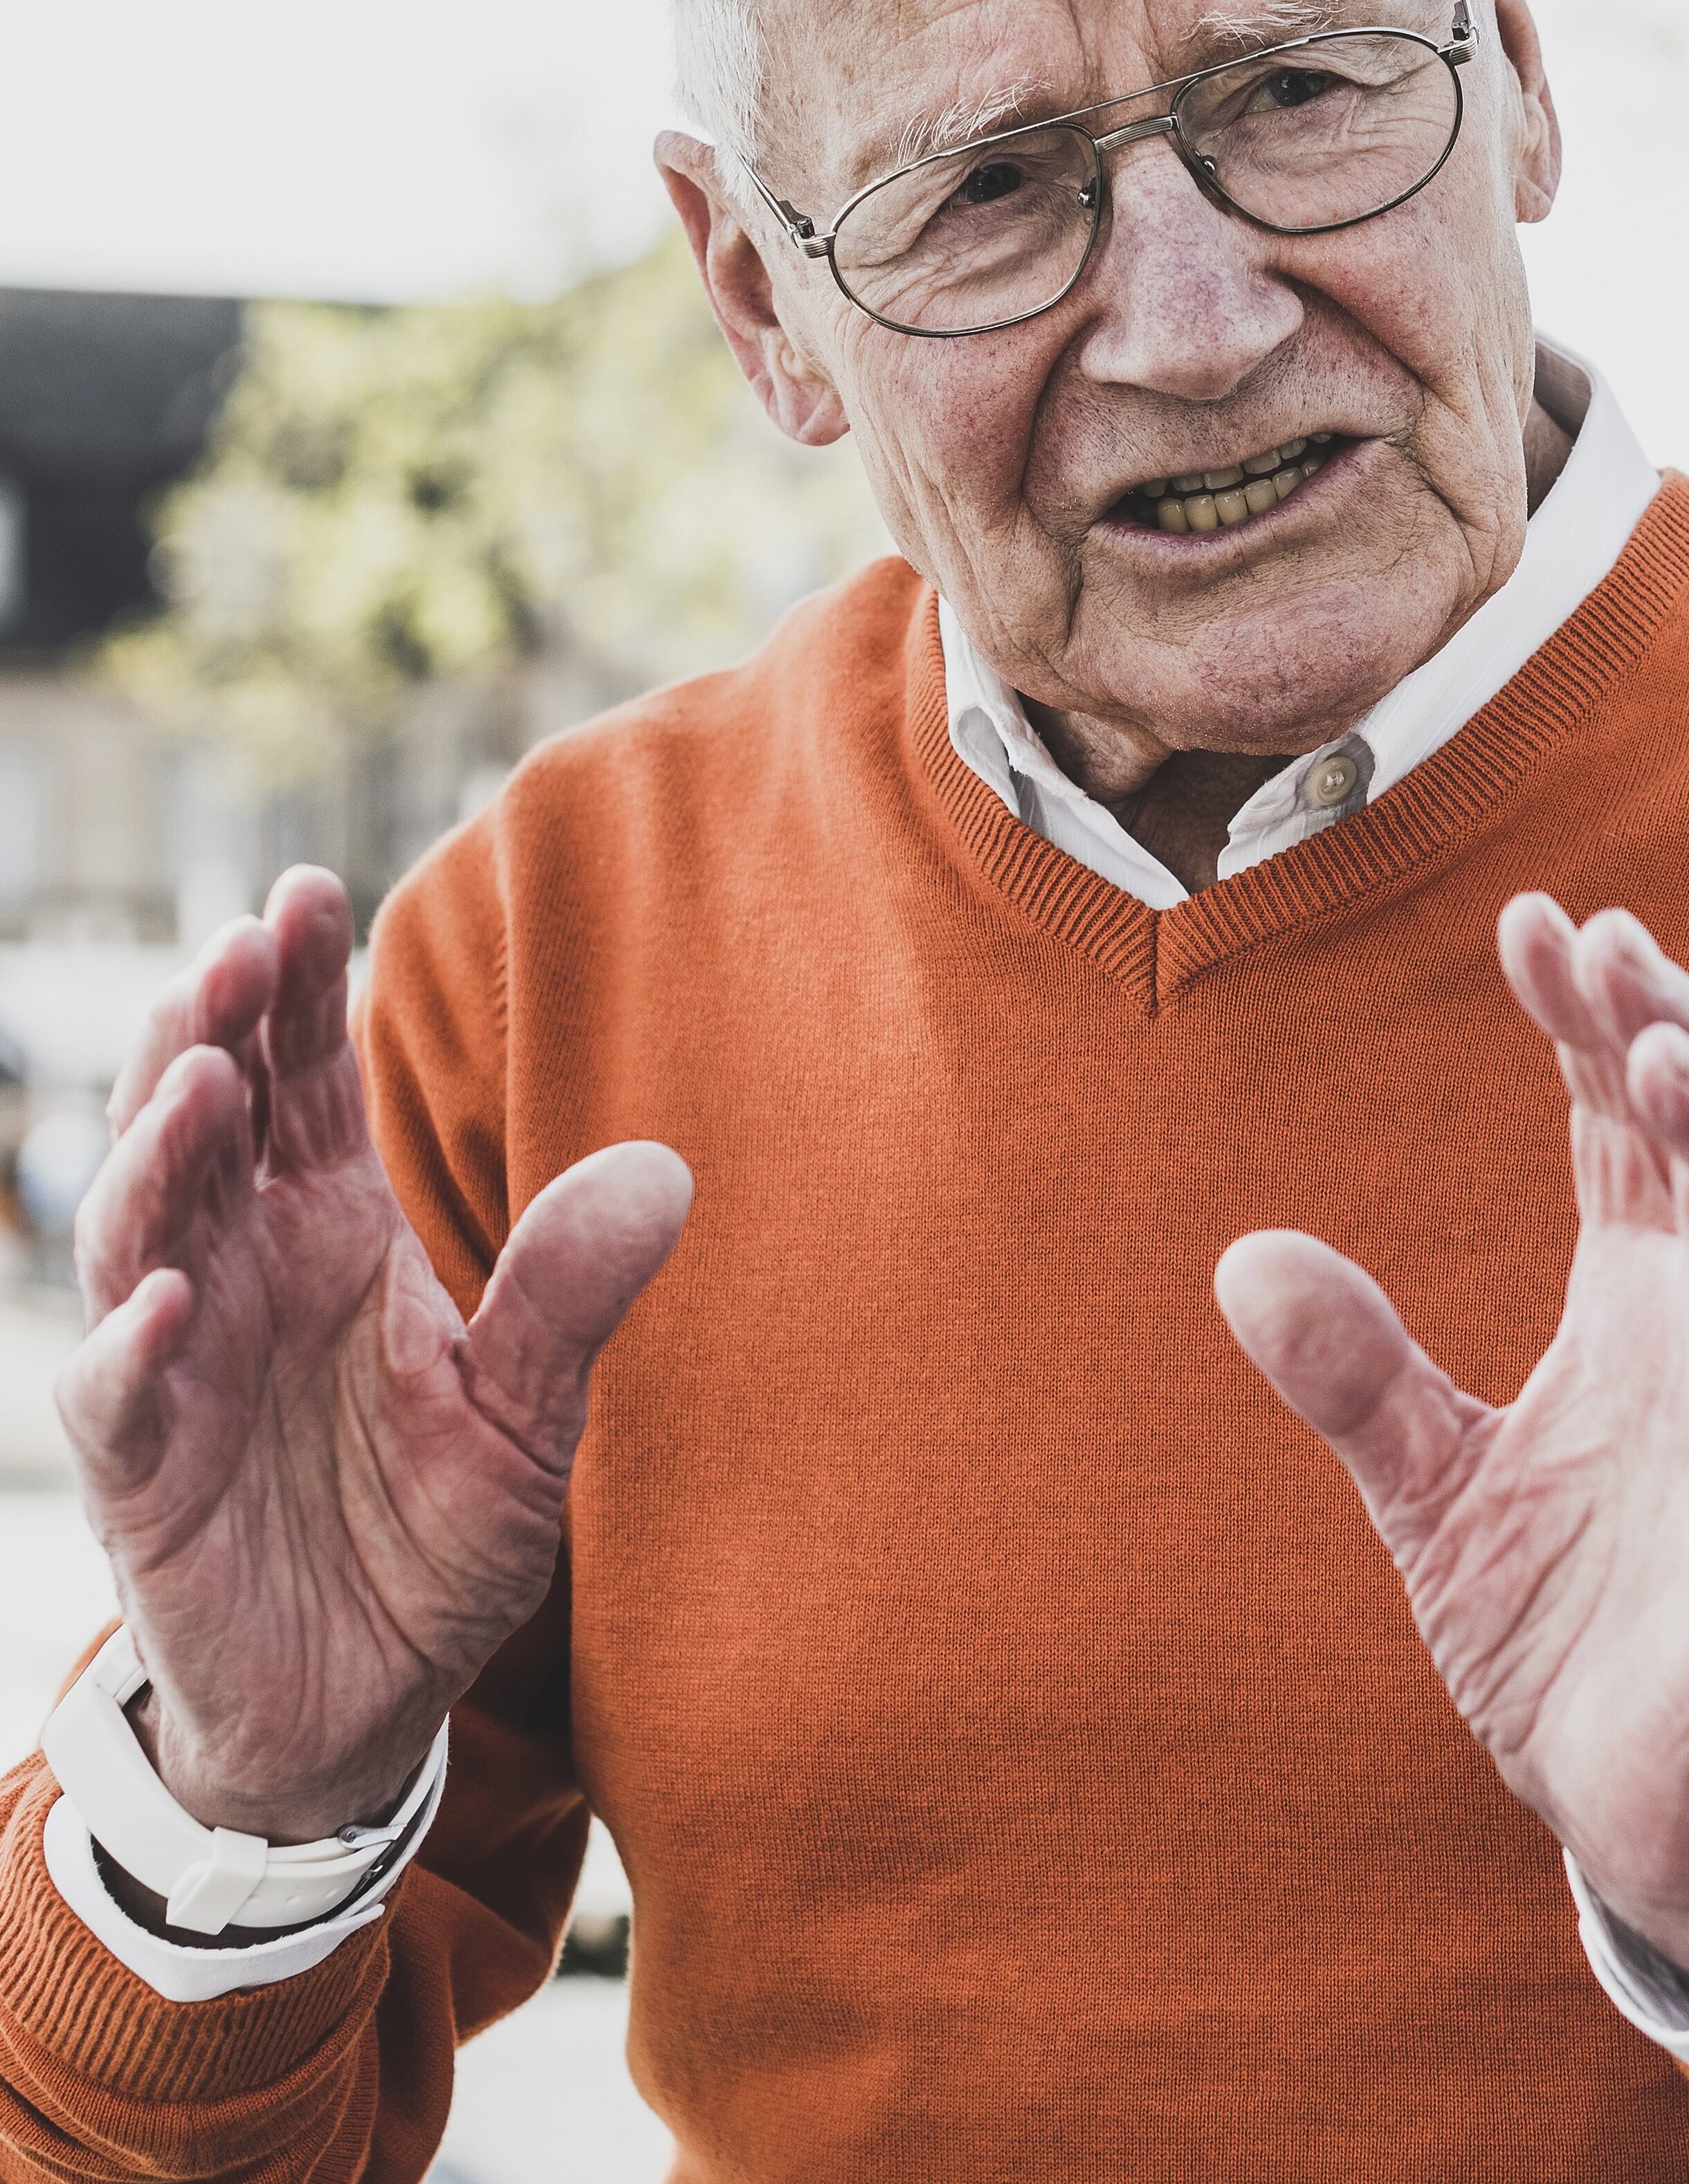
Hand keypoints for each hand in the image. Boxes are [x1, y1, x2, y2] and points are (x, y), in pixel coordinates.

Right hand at [56, 867, 691, 1848]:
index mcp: (335, 1230)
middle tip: (236, 946)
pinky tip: (169, 1300)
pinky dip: (135, 1345)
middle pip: (207, 1122)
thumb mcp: (531, 1412)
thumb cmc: (437, 1536)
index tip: (308, 889)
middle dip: (210, 1029)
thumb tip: (668, 1166)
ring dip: (158, 1152)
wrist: (367, 1698)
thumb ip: (572, 1292)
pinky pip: (121, 1397)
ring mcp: (182, 1365)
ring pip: (142, 1231)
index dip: (294, 988)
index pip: (303, 1082)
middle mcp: (246, 1271)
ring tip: (197, 1077)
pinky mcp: (146, 1475)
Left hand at [1216, 895, 1688, 2006]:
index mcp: (1641, 1299)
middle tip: (1602, 946)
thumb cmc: (1556, 1631)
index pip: (1625, 1123)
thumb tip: (1243, 1257)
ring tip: (1658, 1057)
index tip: (1535, 924)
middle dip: (1670, 1033)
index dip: (1592, 1021)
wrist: (1622, 1809)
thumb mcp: (1429, 1486)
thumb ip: (1358, 1373)